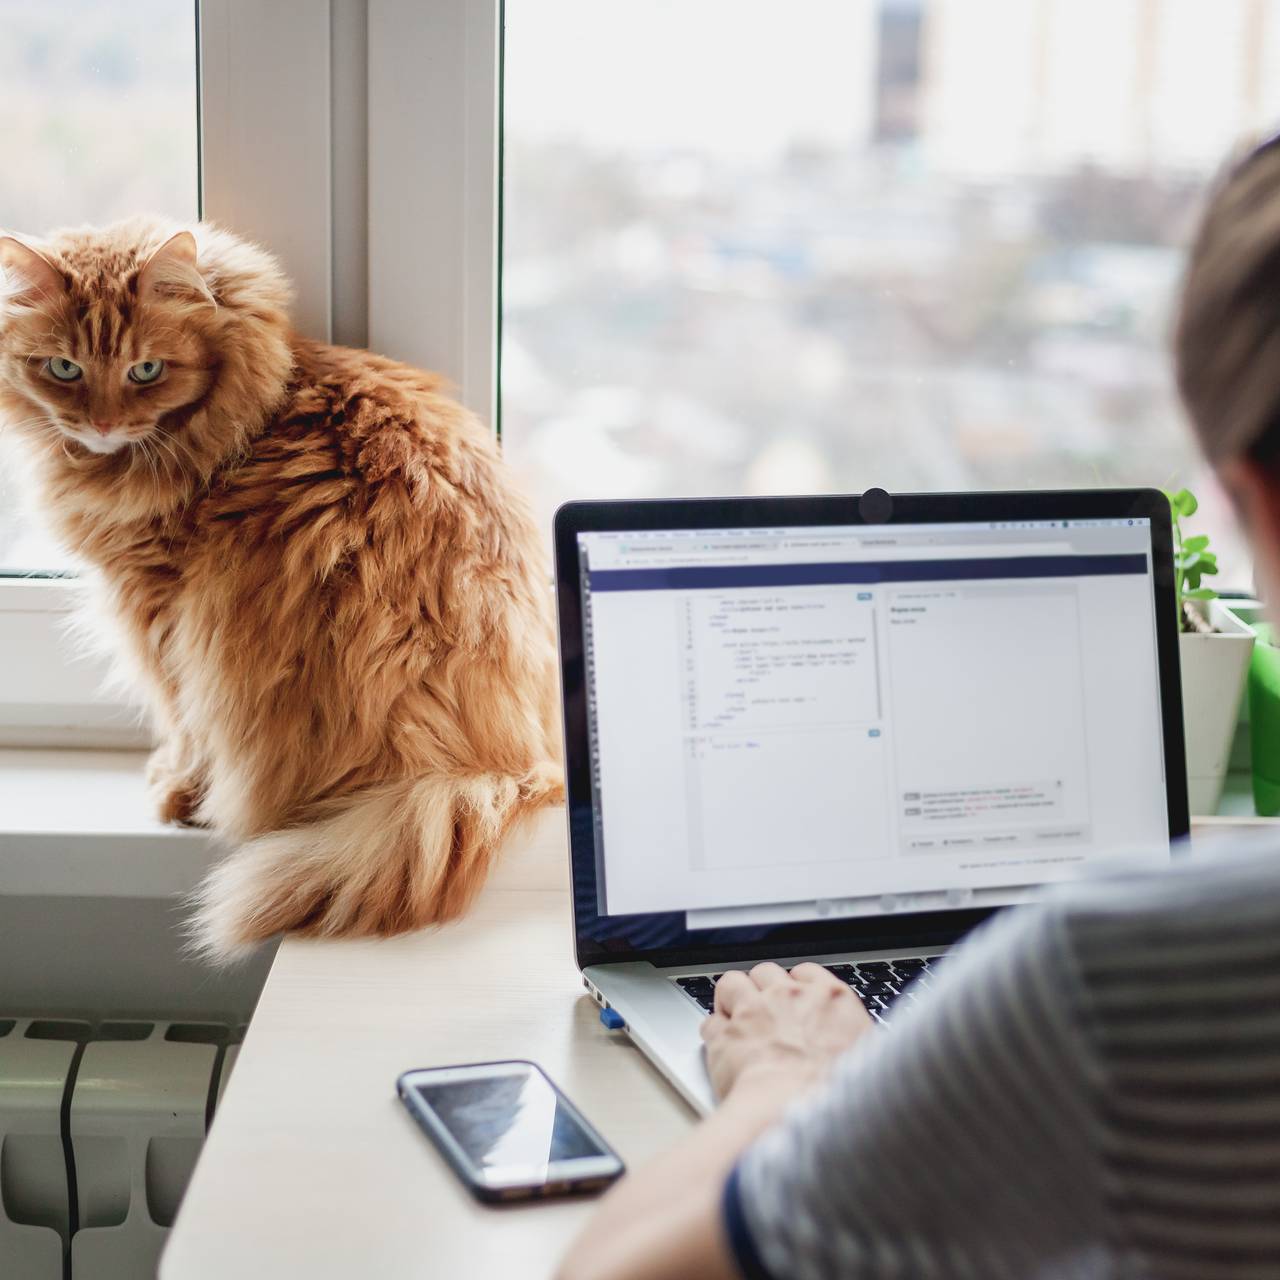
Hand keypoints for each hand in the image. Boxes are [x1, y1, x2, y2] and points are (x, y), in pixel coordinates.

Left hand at [699, 962, 873, 1101]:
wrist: (796, 1113)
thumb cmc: (836, 1095)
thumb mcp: (868, 1059)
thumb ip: (853, 1037)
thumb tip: (854, 1043)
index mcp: (829, 997)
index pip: (806, 973)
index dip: (795, 988)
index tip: (794, 1002)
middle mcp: (788, 996)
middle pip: (766, 972)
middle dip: (762, 989)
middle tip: (765, 1013)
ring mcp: (753, 1011)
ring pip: (731, 983)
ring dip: (731, 998)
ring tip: (736, 1018)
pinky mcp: (724, 1035)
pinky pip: (711, 1022)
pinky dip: (715, 1034)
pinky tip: (722, 1046)